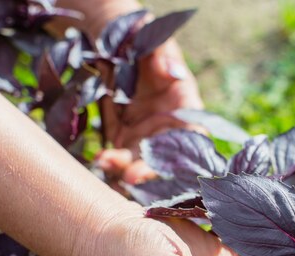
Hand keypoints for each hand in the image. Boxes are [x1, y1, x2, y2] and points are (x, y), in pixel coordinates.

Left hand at [96, 39, 203, 184]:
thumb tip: (172, 72)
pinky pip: (118, 159)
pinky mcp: (123, 141)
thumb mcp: (153, 40)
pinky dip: (110, 164)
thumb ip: (163, 54)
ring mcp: (145, 137)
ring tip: (106, 162)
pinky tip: (98, 159)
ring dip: (125, 170)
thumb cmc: (140, 39)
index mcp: (184, 104)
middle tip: (133, 176)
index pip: (195, 134)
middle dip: (151, 171)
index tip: (176, 158)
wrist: (113, 45)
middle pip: (167, 158)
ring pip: (141, 163)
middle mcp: (168, 127)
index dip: (190, 149)